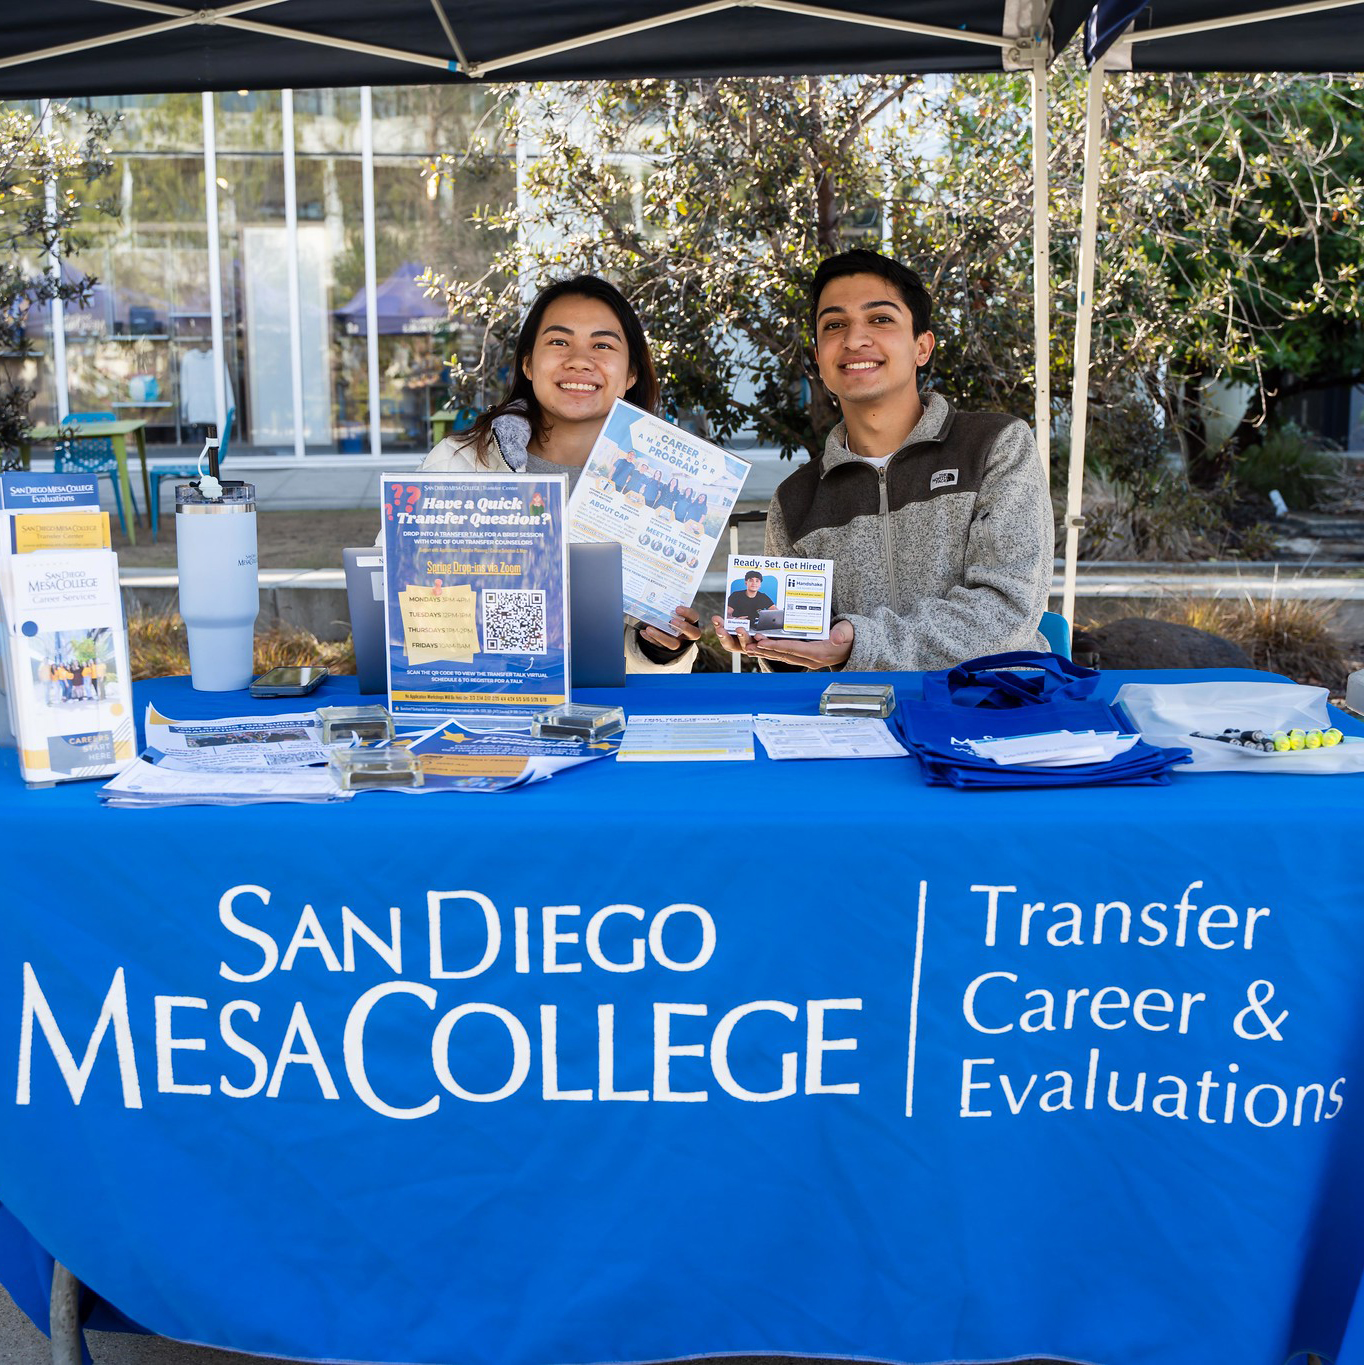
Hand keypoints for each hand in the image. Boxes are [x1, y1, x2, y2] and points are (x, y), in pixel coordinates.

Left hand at [639, 605, 701, 653]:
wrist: (669, 632)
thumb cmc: (672, 616)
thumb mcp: (673, 612)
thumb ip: (668, 608)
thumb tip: (655, 600)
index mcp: (692, 622)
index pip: (694, 617)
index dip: (688, 613)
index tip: (677, 608)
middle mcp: (688, 634)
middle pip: (693, 633)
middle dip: (683, 627)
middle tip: (672, 621)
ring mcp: (679, 643)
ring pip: (674, 644)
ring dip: (661, 636)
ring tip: (649, 629)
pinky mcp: (668, 649)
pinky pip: (660, 646)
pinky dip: (651, 639)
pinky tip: (644, 632)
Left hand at [709, 618, 854, 670]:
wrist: (855, 648)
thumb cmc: (851, 637)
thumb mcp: (849, 632)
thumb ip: (842, 634)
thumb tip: (836, 639)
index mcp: (820, 653)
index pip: (794, 649)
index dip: (778, 645)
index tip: (763, 641)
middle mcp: (812, 660)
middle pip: (784, 655)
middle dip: (766, 650)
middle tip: (749, 645)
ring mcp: (808, 660)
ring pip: (783, 657)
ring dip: (766, 652)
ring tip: (750, 648)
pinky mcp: (806, 658)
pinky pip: (787, 655)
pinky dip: (774, 652)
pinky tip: (762, 649)